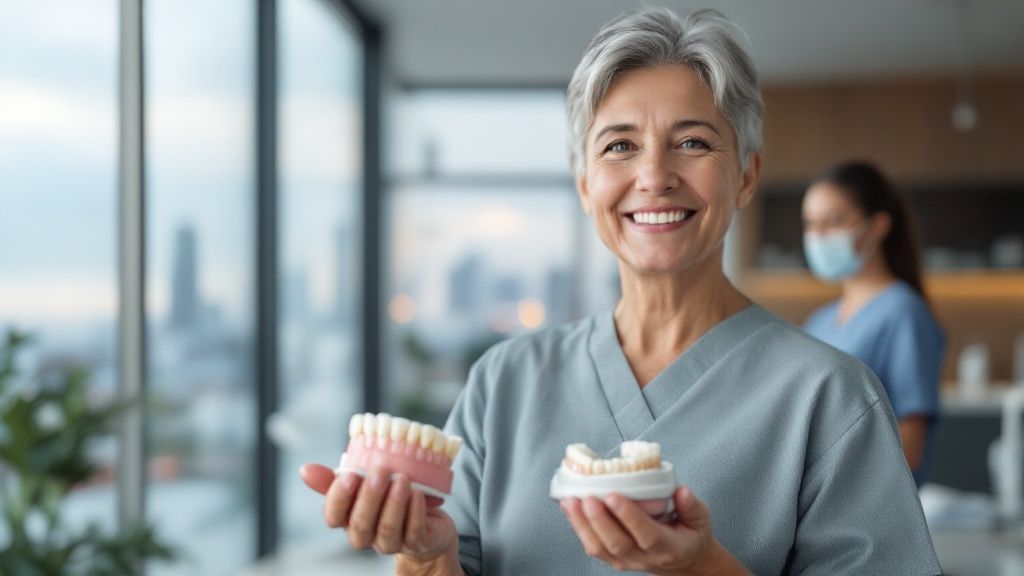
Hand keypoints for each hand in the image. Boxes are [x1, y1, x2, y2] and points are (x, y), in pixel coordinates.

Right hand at [300, 463, 457, 561]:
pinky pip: (414, 532)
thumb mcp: (362, 483)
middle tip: (380, 471)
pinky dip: (415, 512)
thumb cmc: (388, 496)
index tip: (349, 475)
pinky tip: (417, 494)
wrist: (426, 516)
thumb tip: (305, 469)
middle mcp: (366, 535)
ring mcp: (391, 542)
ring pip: (387, 529)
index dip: (339, 498)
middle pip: (360, 524)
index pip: (333, 516)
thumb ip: (334, 478)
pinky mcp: (417, 543)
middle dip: (369, 497)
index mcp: (348, 518)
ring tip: (403, 479)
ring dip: (394, 502)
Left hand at [559, 486, 746, 575]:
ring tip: (571, 501)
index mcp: (669, 547)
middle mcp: (645, 558)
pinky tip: (570, 509)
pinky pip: (593, 547)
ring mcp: (628, 561)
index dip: (629, 517)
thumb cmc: (691, 537)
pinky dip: (578, 527)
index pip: (647, 535)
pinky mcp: (615, 559)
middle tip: (587, 497)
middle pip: (617, 544)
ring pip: (600, 548)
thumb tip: (680, 491)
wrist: (687, 562)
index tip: (614, 496)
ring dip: (582, 524)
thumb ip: (692, 506)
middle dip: (599, 520)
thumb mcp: (701, 520)